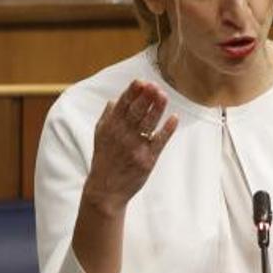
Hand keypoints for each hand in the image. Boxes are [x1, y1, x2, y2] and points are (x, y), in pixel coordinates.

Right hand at [83, 80, 178, 214]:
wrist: (105, 190)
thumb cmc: (104, 161)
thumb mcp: (99, 137)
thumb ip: (107, 117)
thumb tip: (114, 100)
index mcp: (111, 128)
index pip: (122, 105)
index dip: (132, 92)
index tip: (141, 81)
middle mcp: (122, 136)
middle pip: (136, 112)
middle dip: (146, 97)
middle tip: (155, 86)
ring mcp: (135, 148)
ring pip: (148, 124)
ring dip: (157, 109)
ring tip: (164, 95)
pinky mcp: (147, 160)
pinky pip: (159, 141)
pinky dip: (167, 129)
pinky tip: (174, 118)